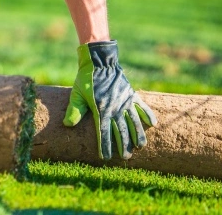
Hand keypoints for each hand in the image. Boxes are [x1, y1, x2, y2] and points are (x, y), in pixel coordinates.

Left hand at [63, 41, 158, 159]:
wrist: (100, 62)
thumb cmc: (86, 79)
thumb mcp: (77, 94)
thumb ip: (74, 110)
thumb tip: (68, 125)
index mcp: (101, 109)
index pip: (103, 132)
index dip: (104, 145)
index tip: (105, 157)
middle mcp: (115, 108)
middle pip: (121, 130)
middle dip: (123, 145)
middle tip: (125, 158)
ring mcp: (125, 101)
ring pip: (133, 122)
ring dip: (138, 135)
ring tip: (141, 147)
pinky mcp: (131, 94)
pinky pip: (141, 106)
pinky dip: (148, 114)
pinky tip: (153, 124)